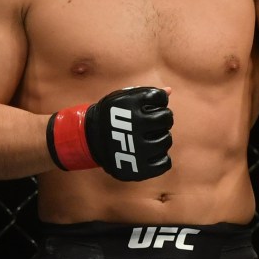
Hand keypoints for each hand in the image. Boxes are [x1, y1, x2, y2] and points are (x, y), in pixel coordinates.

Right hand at [47, 87, 172, 180]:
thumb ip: (145, 93)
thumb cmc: (111, 116)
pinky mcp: (139, 168)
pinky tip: (151, 152)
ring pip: (167, 140)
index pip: (160, 97)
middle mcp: (134, 125)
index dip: (159, 100)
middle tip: (153, 122)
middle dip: (162, 118)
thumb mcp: (123, 99)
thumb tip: (169, 91)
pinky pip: (164, 163)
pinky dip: (161, 157)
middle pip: (166, 118)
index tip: (150, 105)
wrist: (89, 139)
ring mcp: (137, 148)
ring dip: (161, 137)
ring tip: (150, 137)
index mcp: (130, 104)